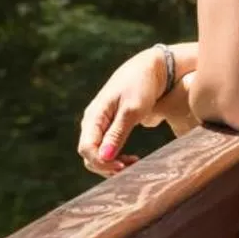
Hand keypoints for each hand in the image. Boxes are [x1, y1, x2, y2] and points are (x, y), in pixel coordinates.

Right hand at [78, 45, 189, 175]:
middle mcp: (93, 121)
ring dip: (112, 164)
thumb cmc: (142, 86)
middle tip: (131, 169)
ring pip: (97, 153)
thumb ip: (117, 134)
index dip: (101, 162)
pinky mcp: (111, 126)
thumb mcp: (132, 110)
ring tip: (134, 165)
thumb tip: (104, 157)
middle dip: (106, 166)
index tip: (123, 166)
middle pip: (89, 154)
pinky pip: (107, 148)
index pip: (86, 148)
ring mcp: (101, 123)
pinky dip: (117, 157)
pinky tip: (132, 159)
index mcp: (94, 115)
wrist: (152, 69)